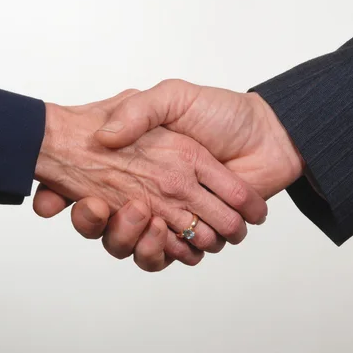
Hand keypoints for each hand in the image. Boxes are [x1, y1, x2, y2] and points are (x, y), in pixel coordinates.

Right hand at [34, 90, 267, 264]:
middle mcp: (151, 195)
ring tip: (155, 220)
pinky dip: (176, 252)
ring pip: (142, 248)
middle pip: (114, 231)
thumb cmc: (220, 112)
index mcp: (138, 167)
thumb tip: (104, 137)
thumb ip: (138, 110)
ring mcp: (175, 216)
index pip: (96, 196)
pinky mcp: (200, 233)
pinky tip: (181, 234)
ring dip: (144, 242)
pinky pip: (177, 256)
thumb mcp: (172, 97)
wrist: (268, 134)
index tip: (90, 202)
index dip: (84, 209)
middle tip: (132, 208)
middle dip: (113, 229)